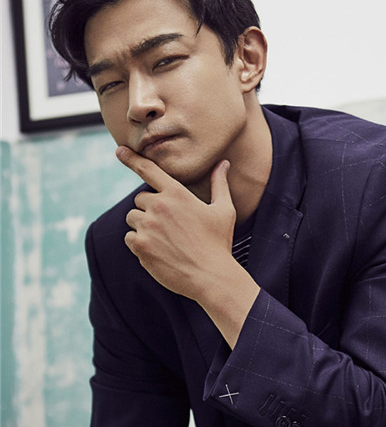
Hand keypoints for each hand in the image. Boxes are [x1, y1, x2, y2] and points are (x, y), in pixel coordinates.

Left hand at [117, 146, 234, 299]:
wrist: (211, 277)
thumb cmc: (219, 243)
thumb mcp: (224, 210)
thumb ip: (219, 183)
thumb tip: (223, 163)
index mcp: (177, 193)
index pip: (148, 169)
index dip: (132, 158)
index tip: (119, 150)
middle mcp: (159, 206)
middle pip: (140, 199)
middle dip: (150, 209)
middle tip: (170, 226)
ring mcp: (147, 226)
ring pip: (133, 218)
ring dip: (143, 225)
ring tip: (165, 240)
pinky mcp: (140, 245)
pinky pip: (130, 237)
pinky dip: (139, 243)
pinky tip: (159, 251)